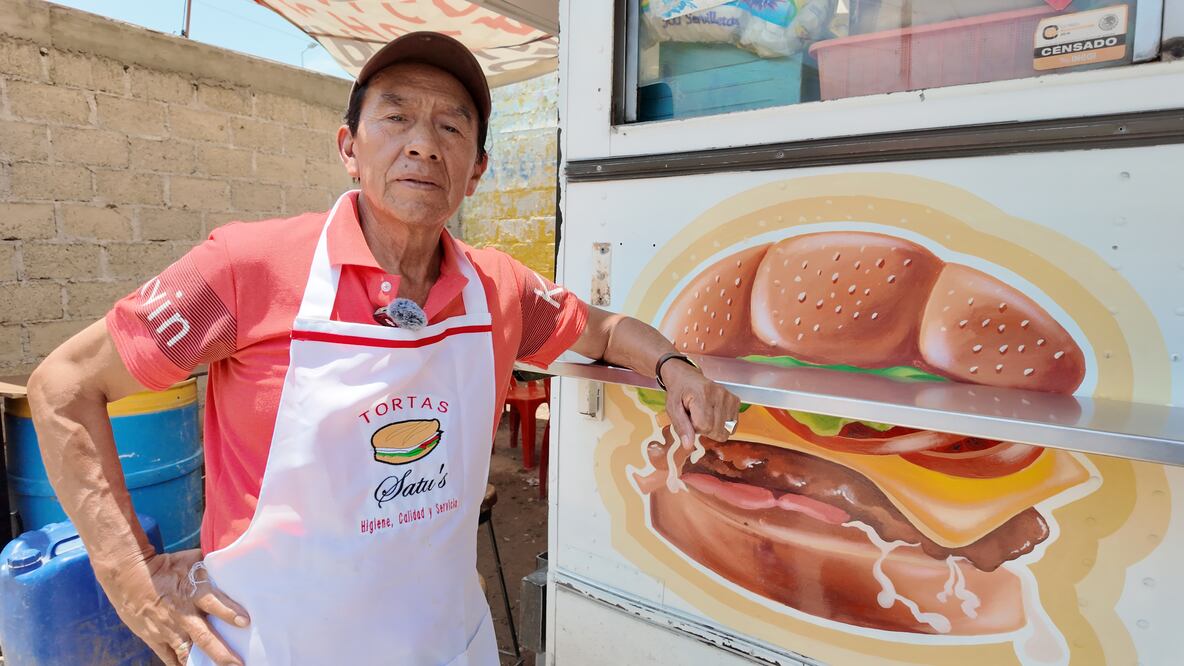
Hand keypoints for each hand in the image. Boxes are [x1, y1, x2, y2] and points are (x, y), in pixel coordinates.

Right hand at [99, 549, 248, 665]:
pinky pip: (169, 658)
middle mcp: (182, 614)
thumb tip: (233, 561)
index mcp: (193, 593)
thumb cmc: (165, 567)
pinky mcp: (155, 639)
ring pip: (187, 653)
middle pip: (205, 637)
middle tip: (239, 664)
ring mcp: (168, 630)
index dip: (229, 612)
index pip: (214, 603)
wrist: (128, 576)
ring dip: (203, 664)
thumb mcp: (191, 561)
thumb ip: (212, 568)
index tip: (245, 622)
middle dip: (222, 653)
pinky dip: (181, 665)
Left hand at [660, 359, 740, 447]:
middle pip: (717, 431)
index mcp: (702, 395)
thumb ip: (681, 427)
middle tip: (696, 416)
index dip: (695, 428)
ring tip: (704, 414)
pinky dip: (722, 424)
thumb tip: (688, 446)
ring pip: (726, 430)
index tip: (689, 418)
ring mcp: (730, 397)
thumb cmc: (678, 392)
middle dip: (705, 429)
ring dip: (714, 427)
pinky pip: (733, 426)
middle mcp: (720, 394)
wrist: (686, 377)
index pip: (705, 427)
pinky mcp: (735, 400)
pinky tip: (713, 414)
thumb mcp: (672, 409)